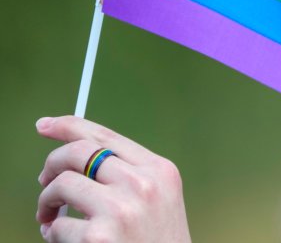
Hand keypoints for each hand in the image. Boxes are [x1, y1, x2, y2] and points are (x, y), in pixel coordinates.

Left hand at [35, 116, 191, 242]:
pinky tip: (65, 241)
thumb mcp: (159, 200)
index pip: (107, 136)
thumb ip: (129, 174)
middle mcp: (143, 184)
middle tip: (43, 181)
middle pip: (79, 152)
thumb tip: (75, 155)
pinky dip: (54, 234)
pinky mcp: (98, 238)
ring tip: (50, 217)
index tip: (46, 125)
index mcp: (160, 170)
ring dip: (46, 201)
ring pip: (62, 185)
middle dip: (51, 164)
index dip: (70, 126)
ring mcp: (121, 210)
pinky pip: (58, 225)